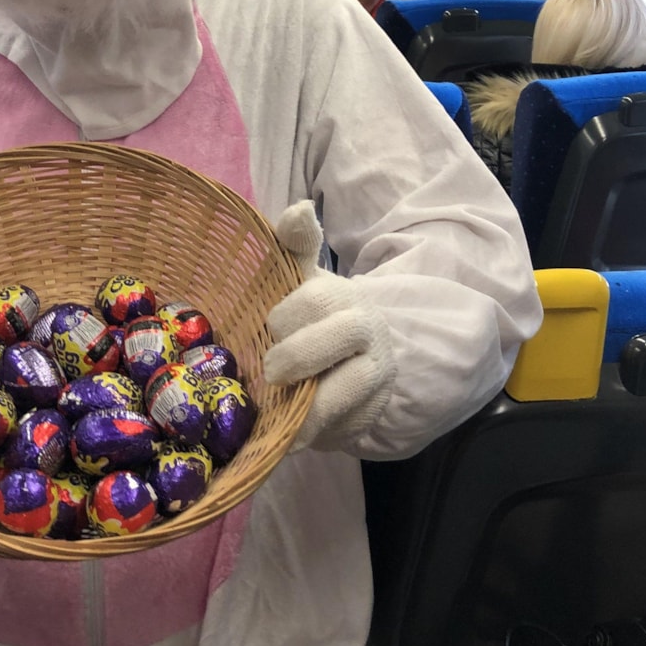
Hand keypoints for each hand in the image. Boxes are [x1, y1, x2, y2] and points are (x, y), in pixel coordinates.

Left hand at [263, 202, 397, 452]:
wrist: (365, 364)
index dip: (287, 317)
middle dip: (293, 357)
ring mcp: (373, 379)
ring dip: (301, 403)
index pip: (315, 300)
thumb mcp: (307, 281)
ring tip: (277, 407)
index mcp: (345, 298)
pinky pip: (336, 429)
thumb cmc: (321, 320)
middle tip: (272, 370)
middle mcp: (366, 335)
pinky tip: (286, 438)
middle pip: (329, 341)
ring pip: (339, 393)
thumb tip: (298, 207)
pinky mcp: (366, 418)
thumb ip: (298, 245)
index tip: (274, 326)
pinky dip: (307, 434)